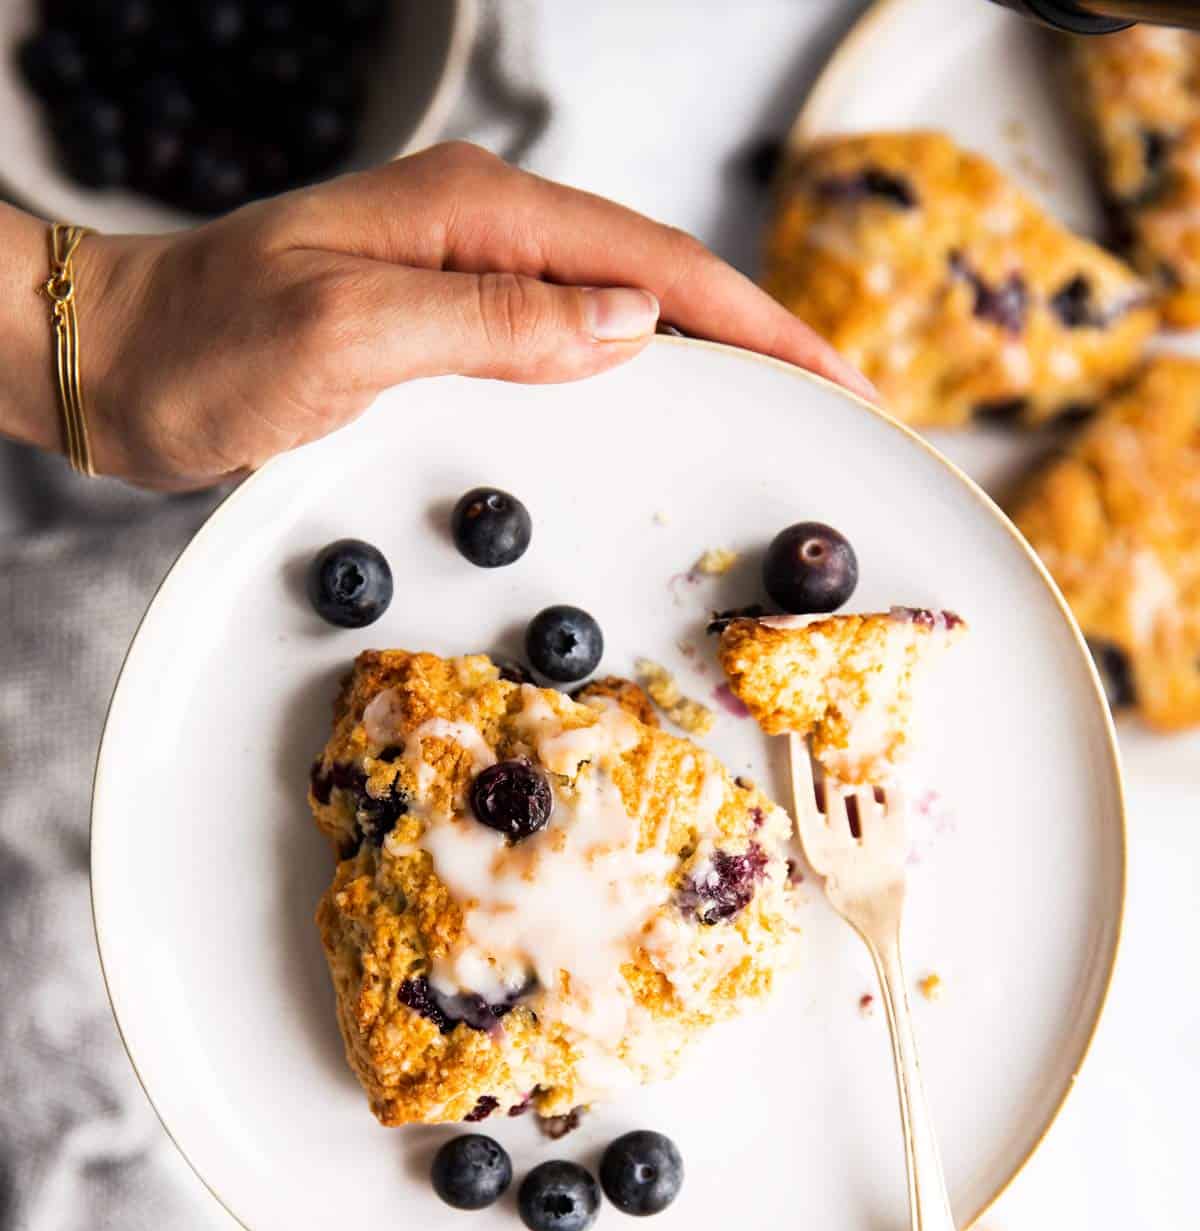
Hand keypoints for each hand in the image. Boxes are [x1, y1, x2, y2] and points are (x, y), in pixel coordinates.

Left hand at [60, 141, 871, 489]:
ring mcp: (460, 280)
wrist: (115, 362)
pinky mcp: (439, 330)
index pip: (649, 261)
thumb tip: (628, 322)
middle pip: (653, 278)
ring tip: (773, 414)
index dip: (753, 320)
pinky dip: (626, 381)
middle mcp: (476, 235)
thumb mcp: (349, 338)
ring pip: (613, 313)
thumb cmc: (206, 348)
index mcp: (471, 215)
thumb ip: (492, 324)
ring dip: (700, 359)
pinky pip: (560, 348)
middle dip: (754, 336)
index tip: (829, 374)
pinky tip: (652, 413)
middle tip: (832, 403)